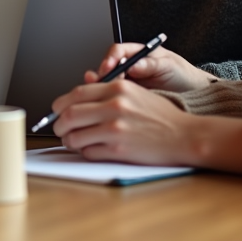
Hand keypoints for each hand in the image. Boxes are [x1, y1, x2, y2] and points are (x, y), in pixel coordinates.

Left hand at [51, 77, 195, 164]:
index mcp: (118, 88)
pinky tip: (91, 149)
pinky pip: (88, 152)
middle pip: (69, 114)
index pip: (76, 93)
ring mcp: (115, 129)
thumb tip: (75, 101)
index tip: (57, 110)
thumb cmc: (161, 116)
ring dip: (69, 141)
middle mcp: (115, 106)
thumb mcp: (135, 93)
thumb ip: (106, 93)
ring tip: (73, 141)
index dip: (60, 104)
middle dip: (58, 124)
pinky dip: (85, 152)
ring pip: (75, 135)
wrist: (184, 136)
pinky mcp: (118, 150)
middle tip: (59, 128)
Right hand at [88, 42, 215, 92]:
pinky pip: (115, 95)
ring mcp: (130, 81)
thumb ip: (151, 65)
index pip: (118, 51)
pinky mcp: (131, 96)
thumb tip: (134, 64)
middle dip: (101, 74)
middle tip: (99, 83)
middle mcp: (131, 66)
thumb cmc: (183, 75)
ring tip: (97, 92)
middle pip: (109, 66)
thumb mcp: (169, 66)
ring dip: (101, 86)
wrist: (194, 94)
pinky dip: (107, 98)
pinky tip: (105, 102)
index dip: (110, 58)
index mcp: (140, 54)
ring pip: (109, 82)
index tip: (108, 67)